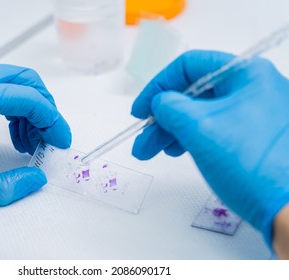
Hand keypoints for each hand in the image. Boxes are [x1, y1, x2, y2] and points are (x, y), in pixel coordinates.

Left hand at [0, 56, 70, 205]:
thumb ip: (7, 187)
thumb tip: (34, 180)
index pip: (29, 98)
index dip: (53, 120)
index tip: (60, 139)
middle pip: (27, 81)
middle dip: (45, 111)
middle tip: (47, 139)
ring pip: (14, 80)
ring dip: (29, 108)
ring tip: (26, 140)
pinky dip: (11, 103)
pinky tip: (10, 127)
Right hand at [131, 50, 288, 245]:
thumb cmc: (251, 162)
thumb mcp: (199, 127)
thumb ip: (170, 107)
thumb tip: (159, 102)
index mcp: (245, 73)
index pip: (189, 66)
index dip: (158, 86)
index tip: (140, 111)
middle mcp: (251, 88)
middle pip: (193, 93)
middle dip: (162, 116)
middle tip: (143, 139)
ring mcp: (253, 112)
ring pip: (200, 112)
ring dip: (172, 130)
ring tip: (153, 151)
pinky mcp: (251, 135)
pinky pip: (212, 127)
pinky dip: (190, 137)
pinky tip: (176, 150)